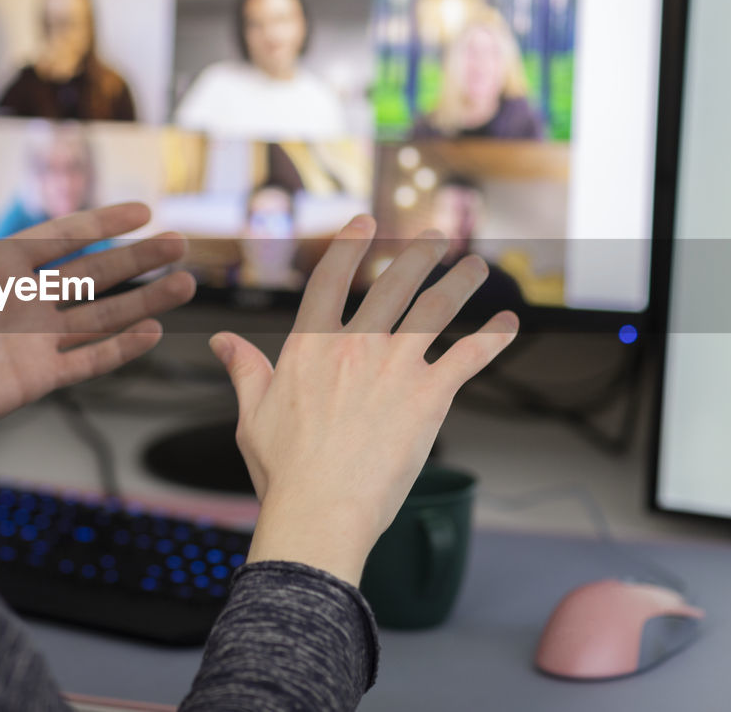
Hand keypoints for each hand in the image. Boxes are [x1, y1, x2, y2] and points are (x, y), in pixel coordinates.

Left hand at [0, 153, 195, 462]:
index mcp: (1, 267)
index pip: (64, 237)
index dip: (104, 221)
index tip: (144, 209)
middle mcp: (26, 300)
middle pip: (95, 274)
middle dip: (139, 259)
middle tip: (180, 243)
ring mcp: (36, 340)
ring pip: (103, 315)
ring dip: (144, 301)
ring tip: (185, 284)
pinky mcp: (39, 378)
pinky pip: (90, 360)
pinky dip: (122, 348)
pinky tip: (153, 332)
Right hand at [209, 215, 517, 585]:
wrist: (320, 508)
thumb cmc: (284, 470)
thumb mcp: (253, 414)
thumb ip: (244, 369)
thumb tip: (221, 340)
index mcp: (309, 346)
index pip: (330, 278)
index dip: (349, 244)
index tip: (365, 222)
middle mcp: (355, 345)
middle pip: (392, 283)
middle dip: (417, 254)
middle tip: (435, 237)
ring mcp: (395, 367)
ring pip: (435, 308)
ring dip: (460, 282)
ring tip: (477, 266)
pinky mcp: (429, 396)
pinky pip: (469, 356)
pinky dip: (493, 338)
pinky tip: (509, 324)